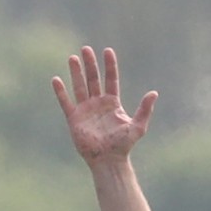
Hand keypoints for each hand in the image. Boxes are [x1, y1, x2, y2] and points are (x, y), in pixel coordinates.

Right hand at [52, 46, 156, 164]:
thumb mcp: (138, 127)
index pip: (111, 79)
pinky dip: (61, 92)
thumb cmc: (123, 146)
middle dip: (90, 64)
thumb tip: (154, 93)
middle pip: (93, 79)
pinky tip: (56, 79)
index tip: (107, 51)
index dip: (109, 66)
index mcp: (112, 103)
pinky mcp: (74, 120)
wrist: (108, 161)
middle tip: (86, 49)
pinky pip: (66, 103)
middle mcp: (98, 104)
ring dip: (76, 72)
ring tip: (73, 58)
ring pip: (80, 87)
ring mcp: (85, 111)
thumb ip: (144, 109)